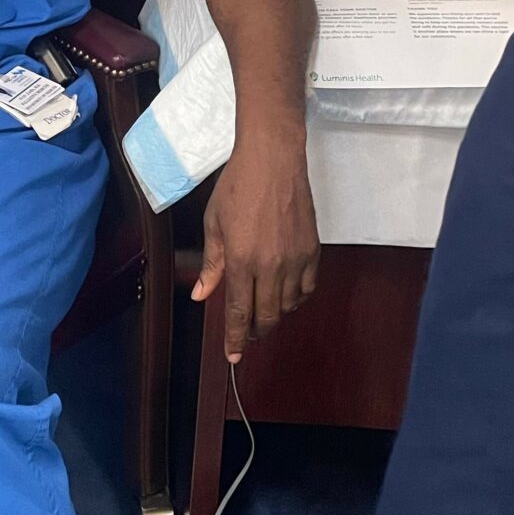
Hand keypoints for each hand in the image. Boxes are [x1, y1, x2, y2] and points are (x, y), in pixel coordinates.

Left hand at [194, 136, 319, 360]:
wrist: (272, 159)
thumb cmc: (237, 185)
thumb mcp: (214, 223)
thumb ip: (211, 264)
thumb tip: (201, 295)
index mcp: (241, 260)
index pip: (238, 311)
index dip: (235, 337)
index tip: (233, 355)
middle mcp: (270, 265)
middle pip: (266, 315)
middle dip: (255, 331)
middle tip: (247, 335)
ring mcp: (295, 259)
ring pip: (288, 305)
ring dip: (275, 314)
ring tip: (263, 309)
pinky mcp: (313, 249)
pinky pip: (308, 287)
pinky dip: (296, 297)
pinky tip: (286, 293)